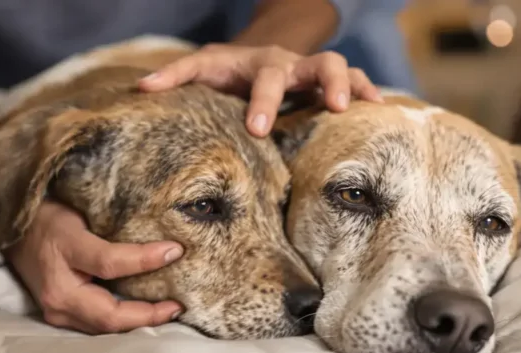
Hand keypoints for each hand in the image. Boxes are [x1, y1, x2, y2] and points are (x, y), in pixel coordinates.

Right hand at [6, 200, 184, 333]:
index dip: (145, 259)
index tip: (176, 250)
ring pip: (104, 328)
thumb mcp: (79, 218)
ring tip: (167, 312)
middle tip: (178, 306)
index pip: (110, 264)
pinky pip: (96, 326)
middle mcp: (57, 298)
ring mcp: (56, 312)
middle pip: (110, 316)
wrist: (12, 230)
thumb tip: (160, 242)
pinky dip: (122, 322)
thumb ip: (115, 232)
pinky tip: (142, 314)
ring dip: (138, 323)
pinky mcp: (59, 316)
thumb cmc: (48, 219)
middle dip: (148, 315)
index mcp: (61, 263)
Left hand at [137, 44, 382, 136]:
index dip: (262, 103)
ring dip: (352, 84)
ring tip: (361, 107)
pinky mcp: (329, 82)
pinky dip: (369, 92)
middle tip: (333, 106)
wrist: (258, 56)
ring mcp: (312, 72)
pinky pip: (357, 80)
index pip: (262, 79)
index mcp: (259, 65)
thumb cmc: (228, 71)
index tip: (258, 129)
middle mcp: (291, 64)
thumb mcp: (203, 67)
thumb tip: (140, 89)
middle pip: (313, 64)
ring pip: (340, 67)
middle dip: (324, 83)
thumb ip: (176, 76)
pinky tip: (380, 111)